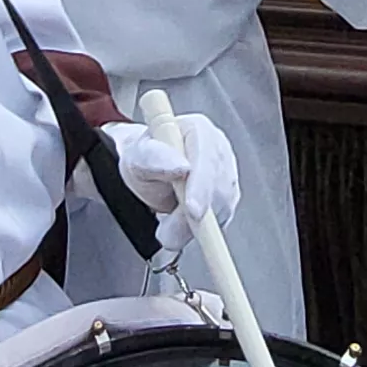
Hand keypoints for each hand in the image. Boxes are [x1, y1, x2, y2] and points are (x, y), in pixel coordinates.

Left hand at [98, 111, 240, 267]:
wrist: (148, 172)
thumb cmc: (145, 159)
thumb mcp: (138, 156)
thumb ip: (155, 157)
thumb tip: (180, 167)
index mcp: (199, 131)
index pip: (207, 157)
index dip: (202, 185)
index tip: (192, 210)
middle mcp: (219, 151)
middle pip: (219, 187)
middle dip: (196, 216)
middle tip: (169, 235)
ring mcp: (227, 175)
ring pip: (222, 207)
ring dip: (195, 226)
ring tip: (167, 231)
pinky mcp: (228, 198)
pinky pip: (221, 219)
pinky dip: (200, 230)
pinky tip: (180, 226)